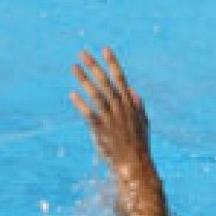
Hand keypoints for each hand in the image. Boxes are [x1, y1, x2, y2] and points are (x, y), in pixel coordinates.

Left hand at [70, 47, 151, 173]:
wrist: (135, 167)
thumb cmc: (138, 145)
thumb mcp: (143, 124)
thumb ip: (138, 106)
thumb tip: (133, 89)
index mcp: (130, 105)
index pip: (121, 79)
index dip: (113, 63)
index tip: (105, 49)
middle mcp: (121, 109)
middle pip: (106, 83)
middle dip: (94, 66)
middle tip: (82, 53)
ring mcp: (111, 119)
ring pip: (97, 95)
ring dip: (84, 80)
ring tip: (73, 67)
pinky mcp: (102, 131)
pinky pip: (90, 115)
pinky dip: (81, 104)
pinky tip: (72, 94)